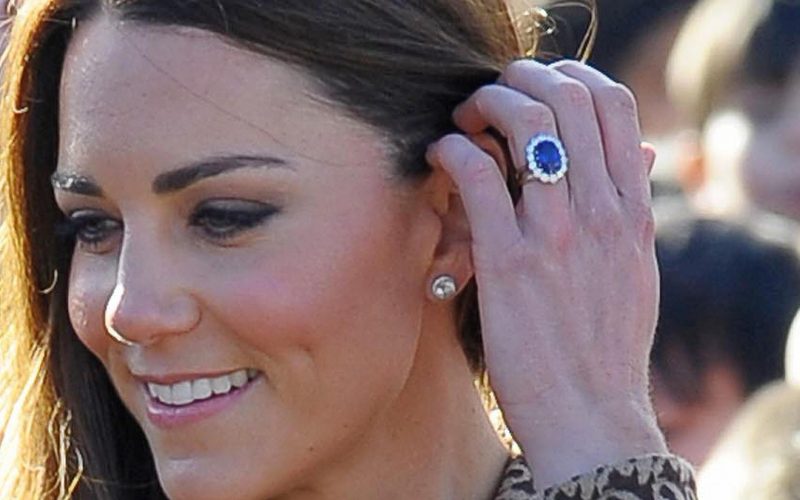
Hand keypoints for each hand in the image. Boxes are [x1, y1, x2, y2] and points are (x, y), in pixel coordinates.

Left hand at [426, 60, 665, 486]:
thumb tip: (638, 156)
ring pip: (524, 124)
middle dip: (521, 79)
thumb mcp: (636, 273)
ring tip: (460, 120)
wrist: (591, 418)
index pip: (615, 106)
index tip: (538, 84)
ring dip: (482, 105)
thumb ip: (632, 211)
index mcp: (631, 212)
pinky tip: (439, 156)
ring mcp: (556, 234)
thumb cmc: (606, 349)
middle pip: (569, 98)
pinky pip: (476, 176)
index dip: (571, 76)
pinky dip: (452, 150)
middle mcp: (600, 212)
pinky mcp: (509, 262)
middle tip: (488, 96)